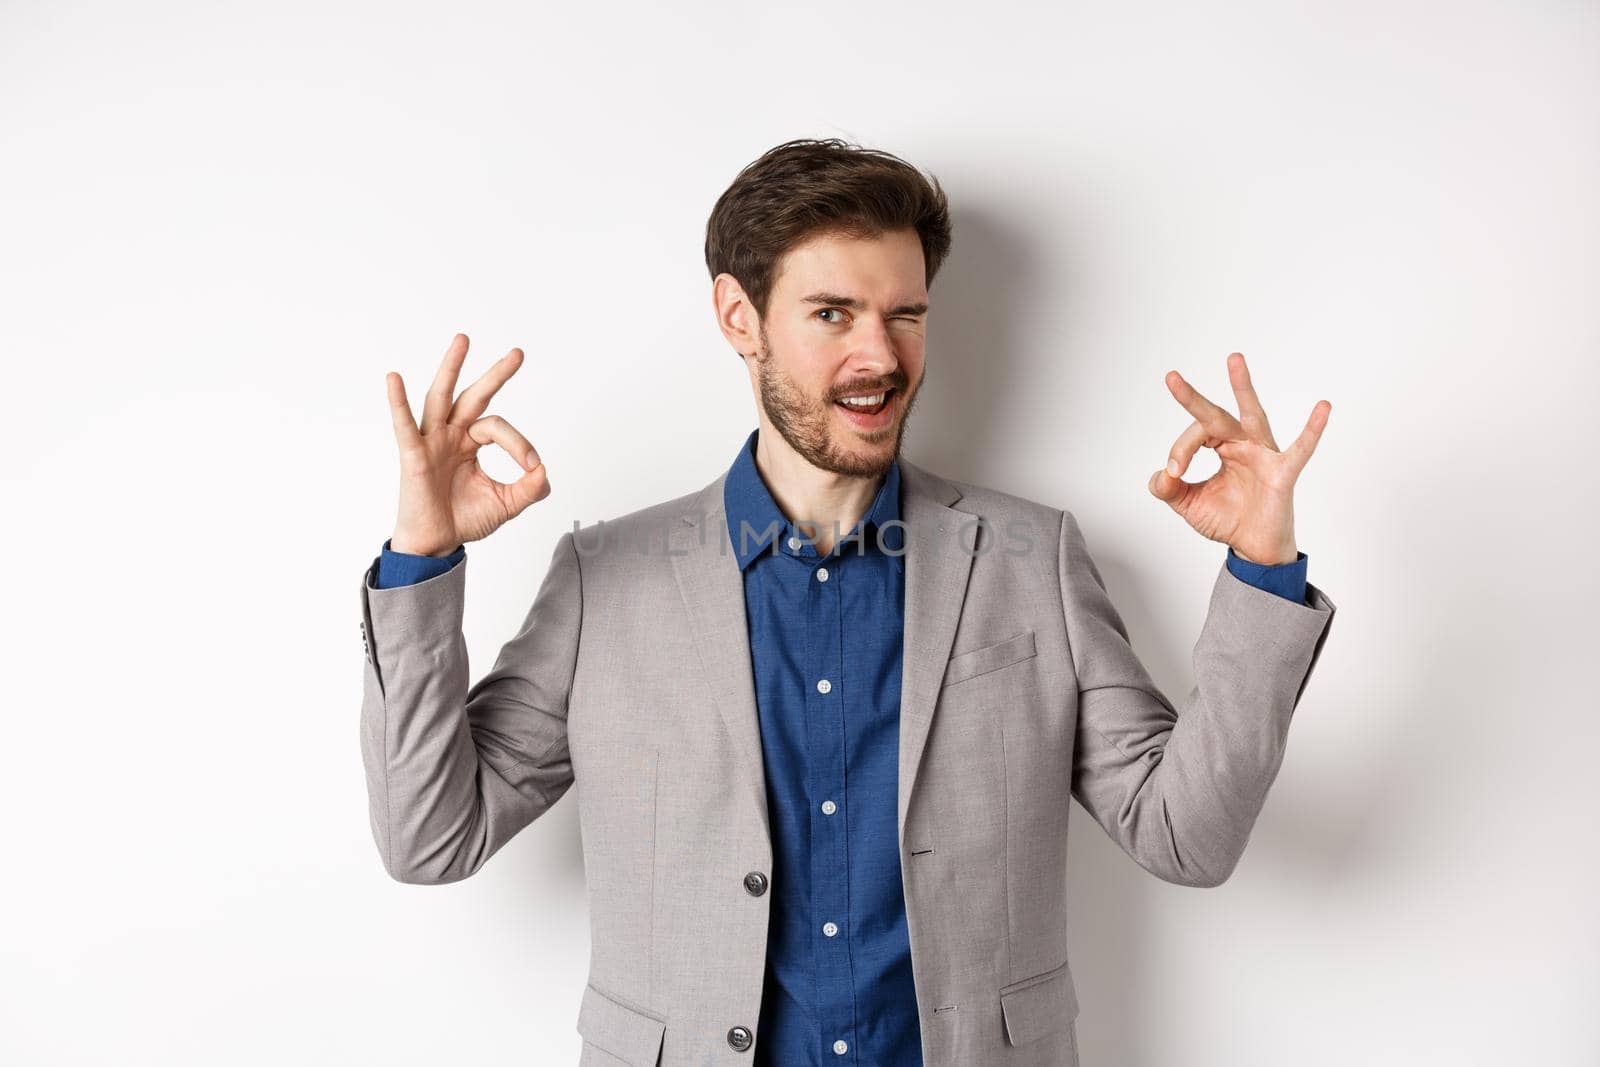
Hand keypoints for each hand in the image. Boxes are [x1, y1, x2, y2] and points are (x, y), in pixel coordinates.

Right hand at [386, 333, 550, 555]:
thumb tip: (544, 471)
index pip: (499, 428)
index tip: (534, 467)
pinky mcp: (413, 456)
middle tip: (518, 354)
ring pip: (440, 398)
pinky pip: (404, 425)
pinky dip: (398, 402)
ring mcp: (431, 442)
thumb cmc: (464, 520)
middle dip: (495, 375)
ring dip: (451, 368)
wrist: (437, 545)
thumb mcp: (506, 503)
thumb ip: (529, 488)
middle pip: (473, 397)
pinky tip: (394, 378)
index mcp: (470, 443)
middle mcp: (451, 436)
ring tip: (463, 340)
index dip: (520, 444)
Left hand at [1147, 352, 1329, 565]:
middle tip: (1170, 378)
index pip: (1195, 436)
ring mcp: (1264, 455)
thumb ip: (1170, 489)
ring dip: (1242, 388)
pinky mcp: (1283, 473)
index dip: (1179, 451)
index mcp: (1222, 447)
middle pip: (1215, 416)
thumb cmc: (1228, 520)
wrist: (1253, 548)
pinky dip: (1312, 430)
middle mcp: (1242, 444)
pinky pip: (1300, 450)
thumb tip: (1160, 475)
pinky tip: (1323, 408)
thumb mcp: (1190, 504)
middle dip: (1193, 399)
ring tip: (1233, 360)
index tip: (1173, 472)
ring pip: (1252, 416)